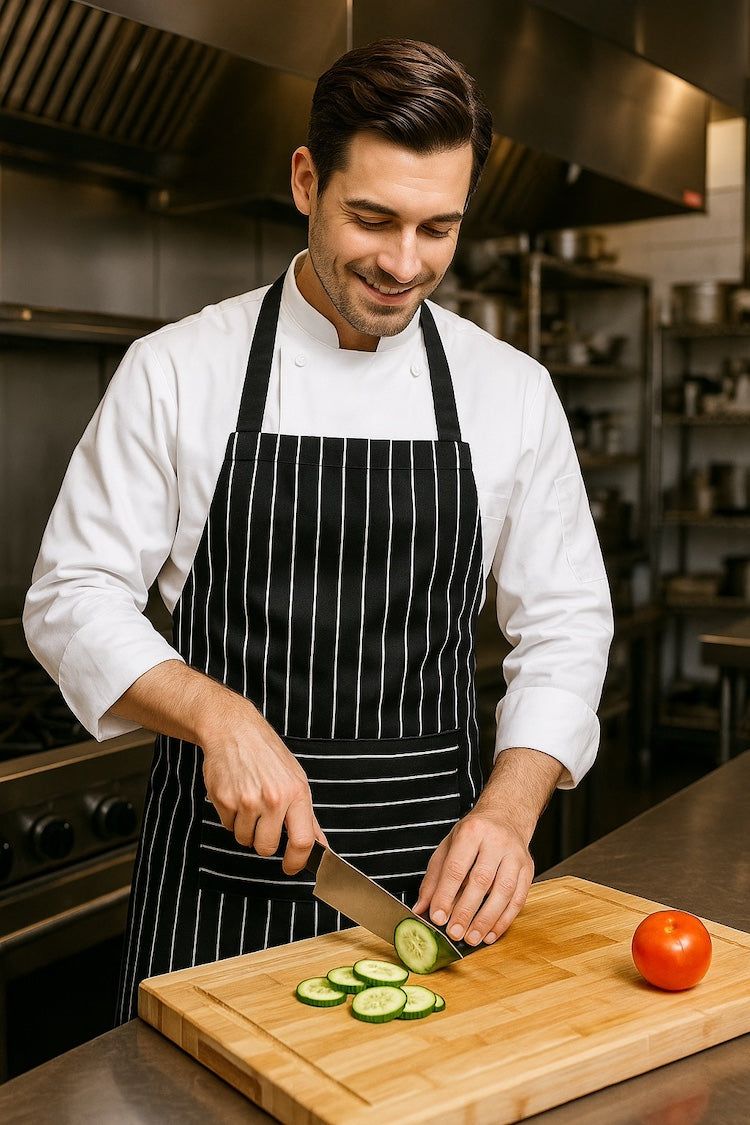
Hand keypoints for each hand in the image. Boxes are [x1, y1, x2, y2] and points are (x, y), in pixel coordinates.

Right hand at [112, 660, 324, 874]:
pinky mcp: (224, 800)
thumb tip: (321, 847)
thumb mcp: (296, 779)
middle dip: (264, 842)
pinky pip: (228, 826)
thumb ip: (308, 817)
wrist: (233, 729)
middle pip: (267, 848)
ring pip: (245, 839)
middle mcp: (273, 798)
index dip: (297, 862)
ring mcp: (247, 800)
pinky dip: (231, 817)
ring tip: (249, 802)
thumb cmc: (267, 754)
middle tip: (263, 822)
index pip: (303, 841)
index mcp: (296, 793)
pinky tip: (236, 795)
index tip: (292, 868)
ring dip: (246, 828)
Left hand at [412, 746, 562, 944]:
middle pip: (481, 880)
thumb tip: (421, 908)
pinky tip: (491, 933)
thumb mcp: (448, 847)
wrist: (505, 816)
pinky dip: (504, 920)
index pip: (456, 867)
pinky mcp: (528, 869)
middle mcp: (496, 841)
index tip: (438, 917)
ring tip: (472, 938)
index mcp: (472, 832)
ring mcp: (515, 855)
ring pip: (504, 892)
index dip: (446, 895)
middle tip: (454, 932)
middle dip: (466, 911)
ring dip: (487, 919)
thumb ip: (434, 879)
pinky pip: (519, 899)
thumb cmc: (473, 834)